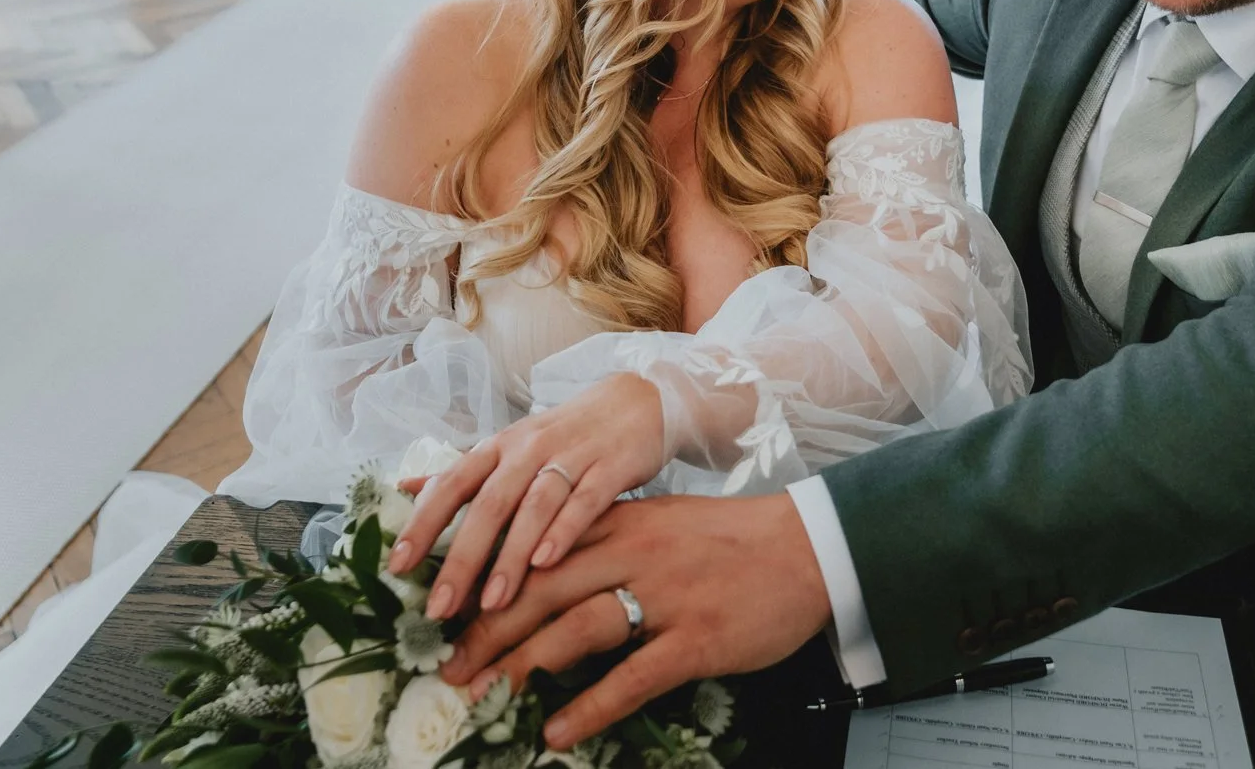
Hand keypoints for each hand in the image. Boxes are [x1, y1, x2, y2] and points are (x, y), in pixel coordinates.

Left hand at [390, 372, 665, 619]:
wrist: (636, 401)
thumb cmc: (564, 435)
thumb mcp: (510, 448)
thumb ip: (462, 471)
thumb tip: (404, 488)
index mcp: (498, 448)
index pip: (452, 484)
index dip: (423, 523)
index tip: (397, 566)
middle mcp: (528, 449)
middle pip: (489, 504)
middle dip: (462, 558)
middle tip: (440, 607)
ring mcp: (571, 456)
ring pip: (534, 507)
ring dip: (511, 556)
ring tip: (493, 604)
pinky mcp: (610, 467)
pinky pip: (584, 502)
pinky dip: (564, 531)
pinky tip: (547, 564)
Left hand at [441, 493, 831, 748]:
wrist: (806, 549)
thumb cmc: (729, 541)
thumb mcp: (659, 523)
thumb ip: (605, 539)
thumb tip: (546, 566)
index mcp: (619, 524)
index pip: (536, 550)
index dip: (487, 584)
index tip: (448, 614)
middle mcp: (633, 554)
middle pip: (540, 589)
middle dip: (486, 631)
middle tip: (448, 668)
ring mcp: (666, 596)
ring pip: (576, 629)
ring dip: (522, 666)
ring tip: (485, 698)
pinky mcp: (696, 639)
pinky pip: (632, 677)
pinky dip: (590, 706)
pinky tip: (557, 732)